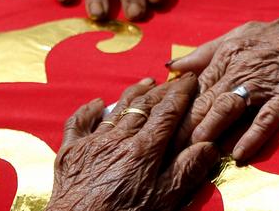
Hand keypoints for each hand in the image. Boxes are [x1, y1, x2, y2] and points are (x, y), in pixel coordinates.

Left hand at [47, 73, 219, 210]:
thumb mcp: (163, 202)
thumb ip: (185, 171)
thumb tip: (209, 145)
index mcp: (144, 150)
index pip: (168, 112)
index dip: (181, 93)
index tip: (191, 80)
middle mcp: (118, 139)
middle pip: (144, 105)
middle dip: (161, 89)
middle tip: (174, 80)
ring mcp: (92, 143)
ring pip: (116, 108)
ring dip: (134, 93)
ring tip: (147, 82)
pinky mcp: (70, 152)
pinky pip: (79, 122)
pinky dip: (89, 110)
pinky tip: (97, 103)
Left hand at [167, 0, 278, 161]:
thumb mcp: (241, 33)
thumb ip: (205, 51)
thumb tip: (172, 66)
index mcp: (227, 53)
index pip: (192, 85)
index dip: (174, 106)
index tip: (157, 124)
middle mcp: (241, 68)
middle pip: (205, 100)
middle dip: (185, 125)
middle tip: (166, 147)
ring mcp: (264, 83)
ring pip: (228, 109)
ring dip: (211, 131)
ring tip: (195, 151)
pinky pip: (265, 120)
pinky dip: (251, 138)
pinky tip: (239, 155)